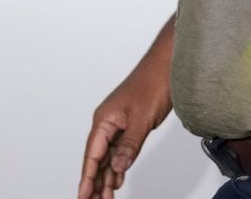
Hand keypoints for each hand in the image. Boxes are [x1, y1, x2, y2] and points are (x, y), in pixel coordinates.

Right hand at [78, 54, 172, 198]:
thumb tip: (117, 168)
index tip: (83, 197)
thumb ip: (129, 145)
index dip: (87, 177)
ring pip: (108, 156)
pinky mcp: (130, 124)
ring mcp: (119, 123)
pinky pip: (119, 150)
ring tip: (105, 198)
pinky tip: (117, 179)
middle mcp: (108, 122)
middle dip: (95, 182)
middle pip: (97, 158)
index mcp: (105, 119)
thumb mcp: (142, 118)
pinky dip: (118, 166)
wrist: (167, 64)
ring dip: (106, 177)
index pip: (92, 155)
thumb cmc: (153, 82)